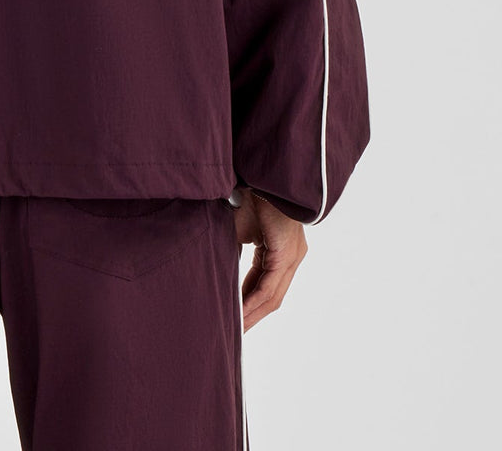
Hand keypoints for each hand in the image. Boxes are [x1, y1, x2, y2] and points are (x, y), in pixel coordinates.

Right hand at [232, 188, 307, 330]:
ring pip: (272, 296)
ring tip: (236, 329)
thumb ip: (232, 250)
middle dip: (252, 315)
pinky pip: (269, 287)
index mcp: (280, 249)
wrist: (260, 174)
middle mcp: (291, 256)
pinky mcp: (286, 254)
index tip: (235, 318)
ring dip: (252, 314)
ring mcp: (292, 256)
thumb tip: (215, 267)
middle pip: (271, 297)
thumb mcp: (237, 228)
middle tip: (234, 333)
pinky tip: (240, 314)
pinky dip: (253, 302)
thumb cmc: (248, 194)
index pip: (265, 284)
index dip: (249, 302)